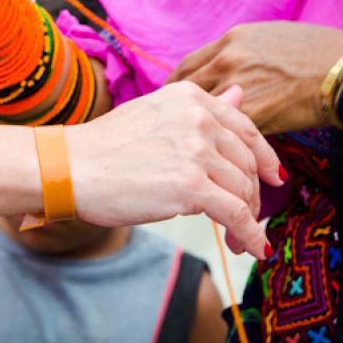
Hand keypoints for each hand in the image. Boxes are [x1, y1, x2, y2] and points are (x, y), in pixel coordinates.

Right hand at [66, 82, 283, 259]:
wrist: (70, 167)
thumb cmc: (103, 146)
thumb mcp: (156, 115)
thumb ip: (200, 110)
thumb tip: (239, 93)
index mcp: (191, 98)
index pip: (244, 128)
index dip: (263, 157)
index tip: (272, 177)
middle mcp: (199, 119)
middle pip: (246, 163)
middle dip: (251, 195)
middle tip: (246, 218)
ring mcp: (197, 152)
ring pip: (243, 191)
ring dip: (247, 220)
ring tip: (240, 239)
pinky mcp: (191, 187)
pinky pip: (236, 215)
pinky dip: (250, 235)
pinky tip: (253, 249)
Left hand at [168, 22, 342, 134]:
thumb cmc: (316, 52)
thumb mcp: (268, 40)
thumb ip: (238, 55)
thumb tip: (220, 73)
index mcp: (230, 43)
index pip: (186, 70)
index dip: (174, 90)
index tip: (168, 105)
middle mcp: (228, 62)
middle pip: (185, 95)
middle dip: (175, 115)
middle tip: (168, 133)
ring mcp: (240, 88)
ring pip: (202, 117)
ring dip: (193, 135)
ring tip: (186, 150)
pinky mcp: (255, 115)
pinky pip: (226, 135)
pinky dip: (219, 146)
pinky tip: (213, 158)